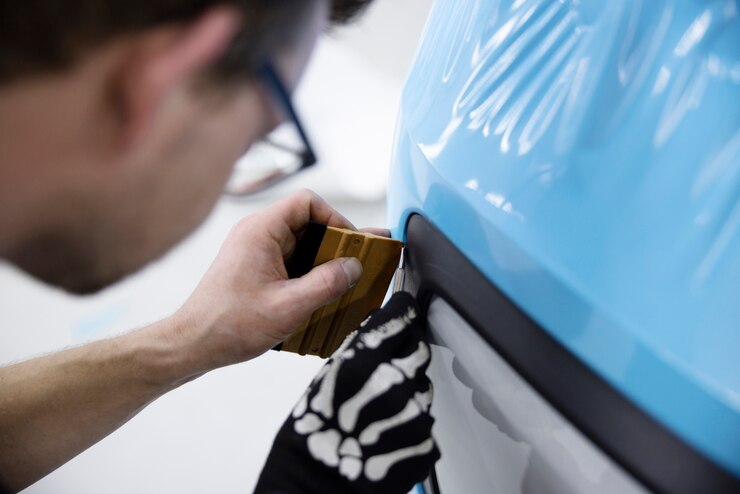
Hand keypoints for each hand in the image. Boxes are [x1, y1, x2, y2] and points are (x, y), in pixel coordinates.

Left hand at [173, 189, 365, 373]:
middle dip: (335, 245)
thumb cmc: (228, 325)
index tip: (352, 243)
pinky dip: (310, 275)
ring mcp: (256, 251)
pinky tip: (322, 297)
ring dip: (323, 263)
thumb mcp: (288, 307)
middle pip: (308, 224)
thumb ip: (326, 284)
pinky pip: (292, 262)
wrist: (193, 344)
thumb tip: (354, 267)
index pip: (306, 202)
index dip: (335, 219)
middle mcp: (257, 234)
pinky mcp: (256, 268)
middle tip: (357, 265)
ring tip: (344, 285)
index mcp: (260, 231)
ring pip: (302, 245)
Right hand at [255, 292, 439, 493]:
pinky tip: (386, 433)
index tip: (403, 310)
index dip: (401, 313)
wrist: (317, 486)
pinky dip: (410, 423)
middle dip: (405, 353)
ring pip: (423, 386)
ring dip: (408, 391)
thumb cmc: (311, 438)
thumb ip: (357, 352)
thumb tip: (377, 329)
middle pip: (418, 350)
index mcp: (363, 362)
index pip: (400, 319)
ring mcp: (413, 414)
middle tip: (385, 369)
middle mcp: (394, 384)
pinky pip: (425, 420)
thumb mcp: (324, 381)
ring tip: (379, 411)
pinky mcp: (425, 441)